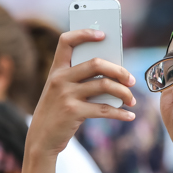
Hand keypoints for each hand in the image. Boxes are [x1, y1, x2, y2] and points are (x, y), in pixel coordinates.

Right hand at [29, 29, 136, 157]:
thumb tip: (114, 75)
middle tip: (131, 80)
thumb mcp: (61, 92)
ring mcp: (65, 95)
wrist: (41, 139)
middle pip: (96, 63)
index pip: (66, 41)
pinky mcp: (73, 112)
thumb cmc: (57, 112)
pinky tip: (129, 116)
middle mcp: (59, 79)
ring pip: (104, 86)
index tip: (103, 35)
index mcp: (56, 70)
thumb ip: (80, 80)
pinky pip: (103, 109)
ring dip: (123, 93)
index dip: (84, 34)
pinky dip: (120, 113)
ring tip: (131, 100)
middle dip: (118, 70)